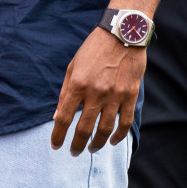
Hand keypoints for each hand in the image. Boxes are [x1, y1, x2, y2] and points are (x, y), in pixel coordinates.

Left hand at [50, 29, 145, 155]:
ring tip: (91, 149)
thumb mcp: (73, 66)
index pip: (64, 117)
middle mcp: (95, 92)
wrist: (121, 35)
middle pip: (84, 128)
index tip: (55, 145)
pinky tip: (112, 141)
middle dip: (77, 144)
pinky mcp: (130, 95)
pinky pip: (125, 122)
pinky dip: (119, 135)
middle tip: (74, 153)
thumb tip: (57, 116)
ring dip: (97, 143)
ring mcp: (115, 95)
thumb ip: (66, 92)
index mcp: (77, 84)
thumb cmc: (93, 49)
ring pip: (105, 129)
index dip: (58, 134)